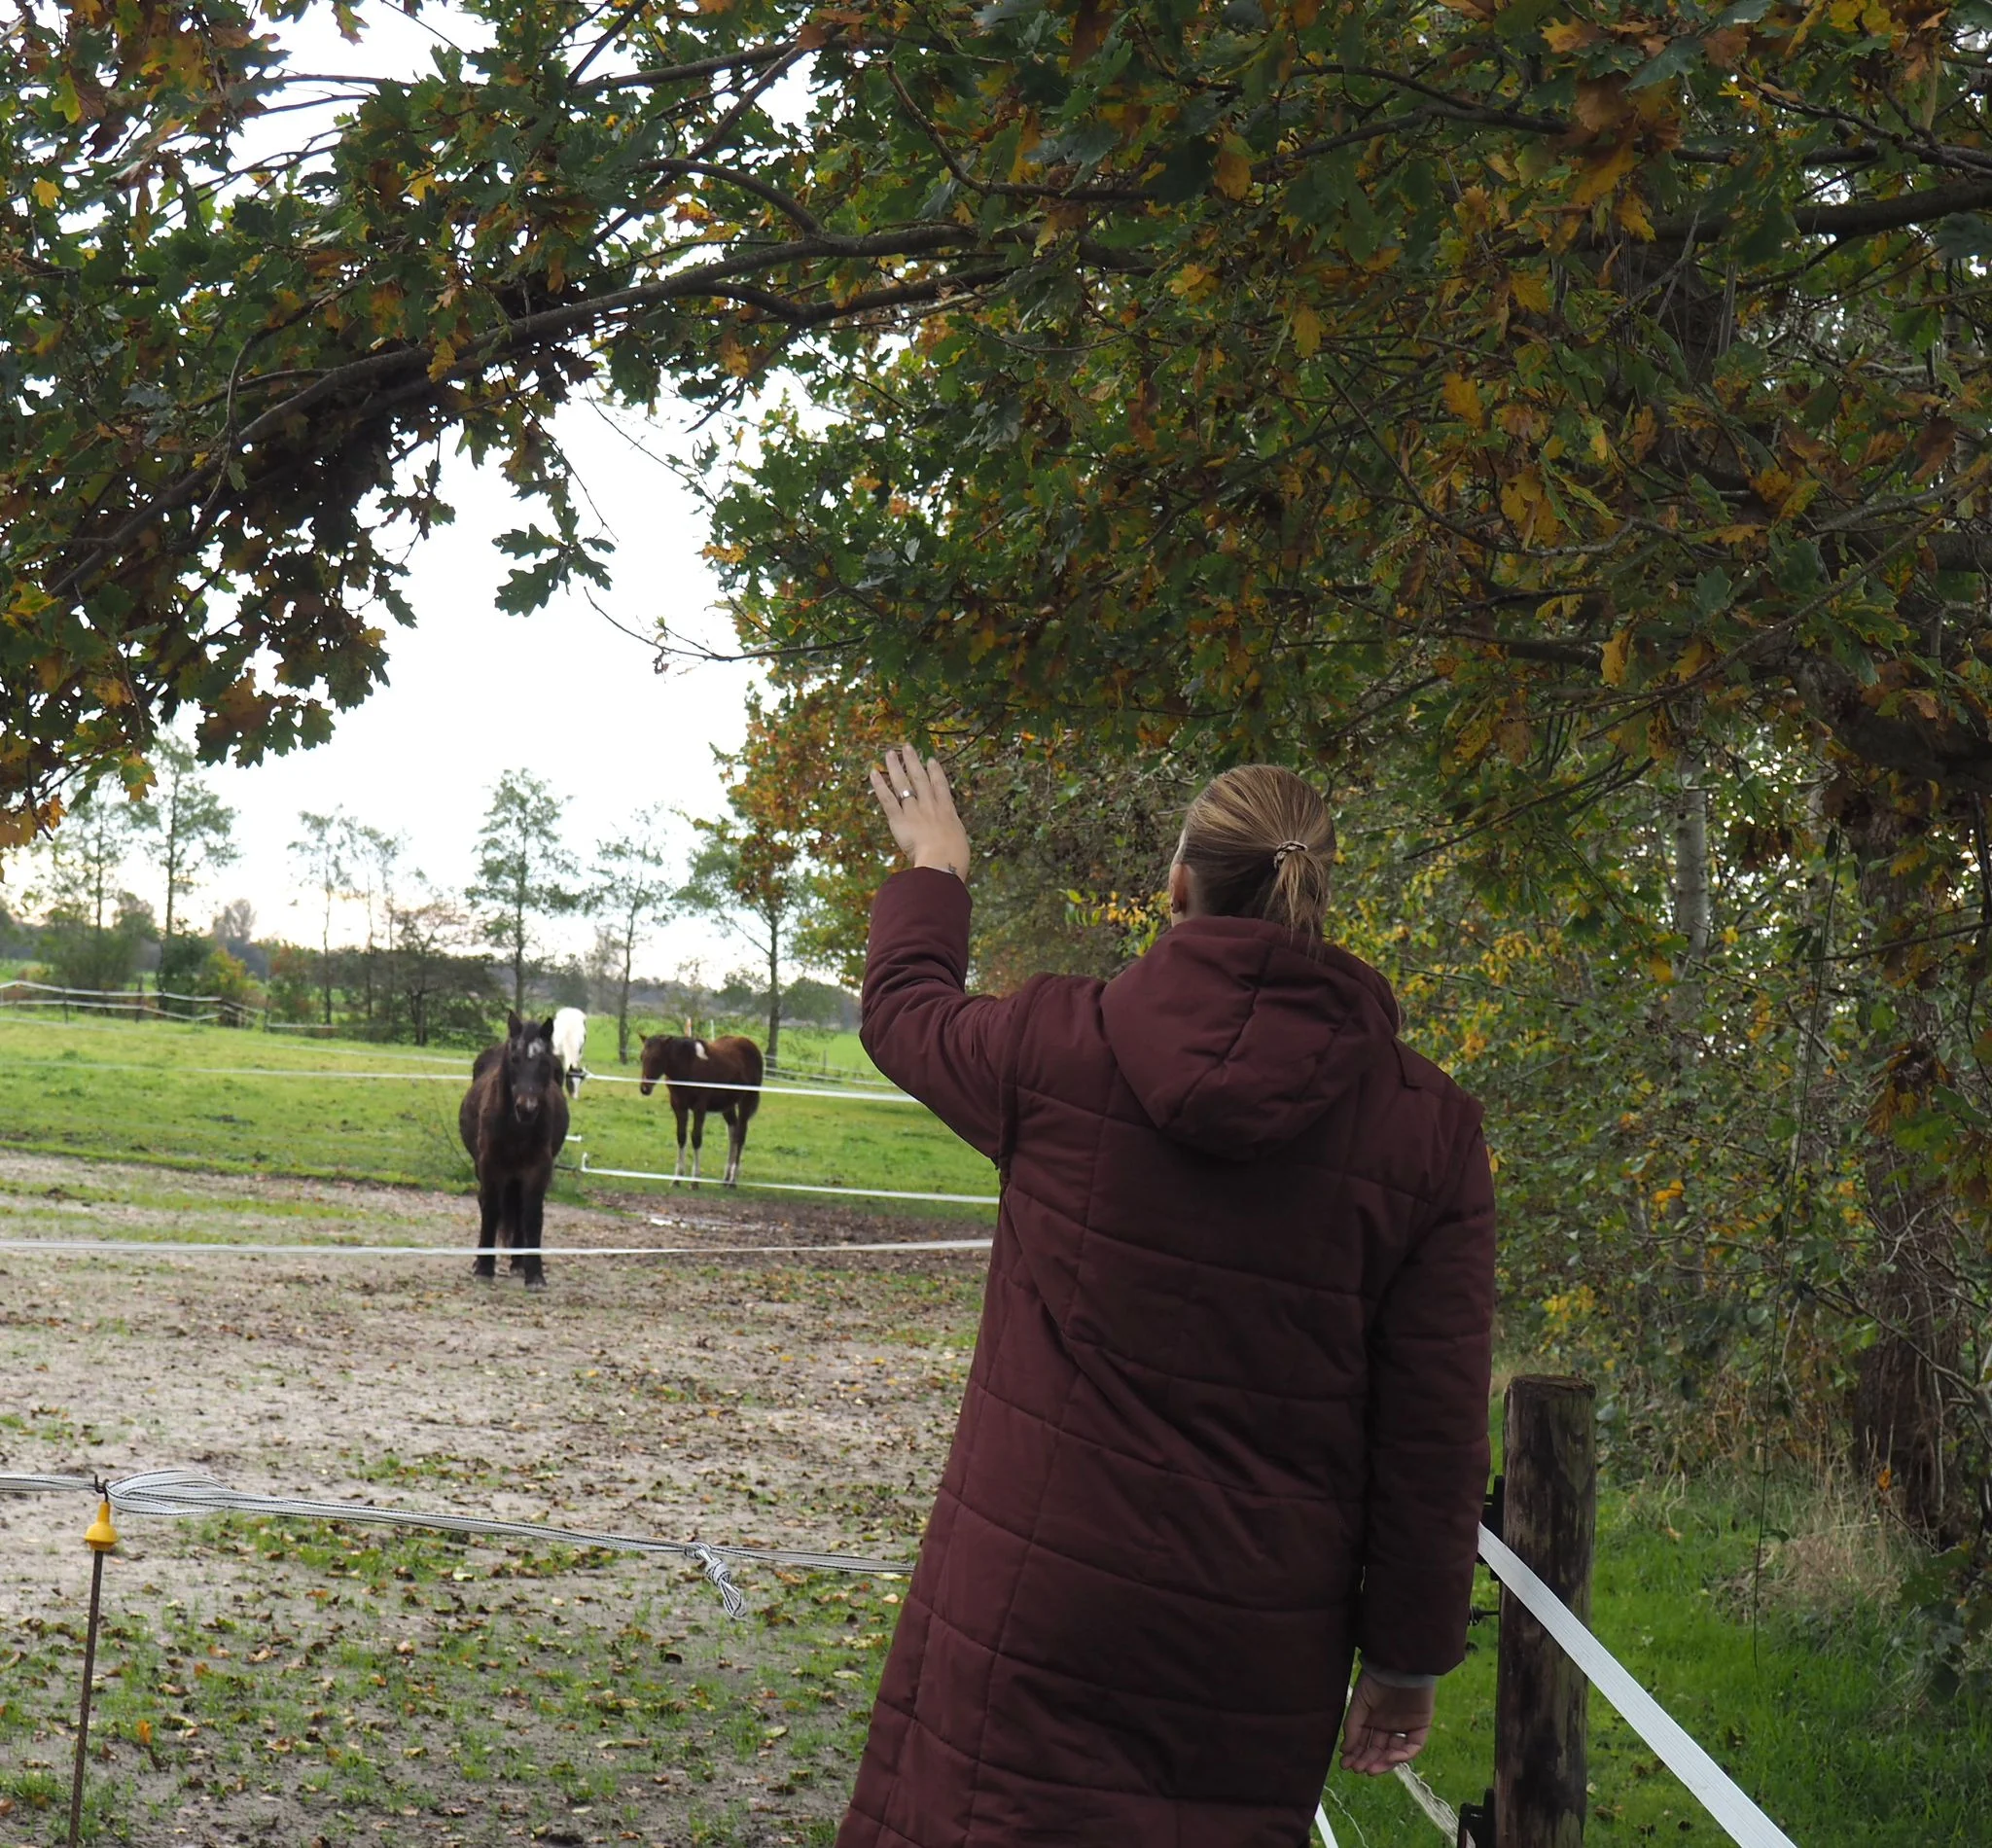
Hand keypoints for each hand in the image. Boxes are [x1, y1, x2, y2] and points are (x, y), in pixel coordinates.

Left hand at [868, 745, 971, 882]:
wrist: (943, 860)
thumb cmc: (955, 857)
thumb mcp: (959, 843)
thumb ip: (952, 837)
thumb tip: (952, 841)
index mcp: (947, 811)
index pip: (940, 786)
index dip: (935, 771)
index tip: (931, 759)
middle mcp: (930, 806)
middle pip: (920, 779)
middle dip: (913, 762)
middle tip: (907, 747)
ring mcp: (914, 811)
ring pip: (903, 784)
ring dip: (895, 767)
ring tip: (889, 753)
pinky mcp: (899, 820)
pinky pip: (887, 799)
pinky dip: (879, 786)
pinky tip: (873, 773)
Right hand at [1338, 1670, 1433, 1774]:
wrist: (1399, 1665)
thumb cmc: (1376, 1679)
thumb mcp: (1359, 1702)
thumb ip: (1353, 1726)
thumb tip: (1345, 1751)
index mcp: (1374, 1719)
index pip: (1365, 1743)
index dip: (1356, 1754)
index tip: (1346, 1765)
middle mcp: (1389, 1726)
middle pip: (1379, 1750)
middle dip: (1368, 1760)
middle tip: (1358, 1769)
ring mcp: (1405, 1727)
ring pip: (1395, 1752)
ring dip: (1384, 1762)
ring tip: (1371, 1769)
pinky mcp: (1421, 1726)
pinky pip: (1414, 1746)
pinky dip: (1403, 1754)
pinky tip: (1390, 1756)